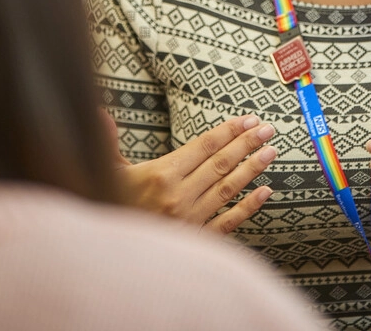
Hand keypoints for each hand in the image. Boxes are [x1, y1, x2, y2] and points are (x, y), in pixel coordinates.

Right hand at [103, 111, 278, 232]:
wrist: (110, 256)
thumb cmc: (108, 207)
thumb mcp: (106, 173)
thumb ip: (108, 142)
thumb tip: (98, 113)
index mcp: (160, 174)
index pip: (203, 146)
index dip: (227, 131)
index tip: (248, 120)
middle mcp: (178, 195)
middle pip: (220, 163)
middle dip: (247, 143)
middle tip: (268, 129)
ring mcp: (189, 218)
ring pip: (228, 188)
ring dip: (252, 169)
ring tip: (271, 153)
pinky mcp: (195, 240)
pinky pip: (227, 222)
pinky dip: (248, 207)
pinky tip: (265, 192)